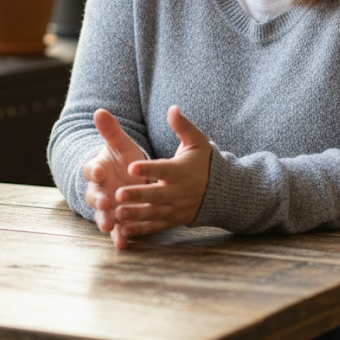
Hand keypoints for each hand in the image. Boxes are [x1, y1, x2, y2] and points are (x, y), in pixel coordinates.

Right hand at [83, 109, 147, 249]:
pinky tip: (124, 244)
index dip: (93, 171)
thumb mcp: (121, 145)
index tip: (98, 170)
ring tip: (110, 226)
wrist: (131, 180)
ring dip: (105, 221)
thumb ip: (111, 131)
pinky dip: (119, 237)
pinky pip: (117, 230)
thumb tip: (100, 111)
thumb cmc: (124, 159)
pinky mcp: (118, 220)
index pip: (90, 170)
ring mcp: (107, 207)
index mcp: (97, 170)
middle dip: (97, 200)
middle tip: (103, 203)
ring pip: (102, 215)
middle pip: (93, 196)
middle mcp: (98, 190)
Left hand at [113, 105, 211, 238]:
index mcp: (180, 170)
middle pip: (156, 195)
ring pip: (153, 213)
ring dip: (135, 215)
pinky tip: (123, 231)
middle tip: (118, 194)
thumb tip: (172, 108)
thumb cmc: (203, 162)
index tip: (131, 166)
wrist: (222, 191)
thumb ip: (182, 126)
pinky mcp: (173, 220)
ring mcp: (175, 208)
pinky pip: (156, 226)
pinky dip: (141, 230)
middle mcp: (178, 191)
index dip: (148, 169)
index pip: (163, 170)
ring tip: (117, 214)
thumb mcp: (197, 141)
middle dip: (137, 195)